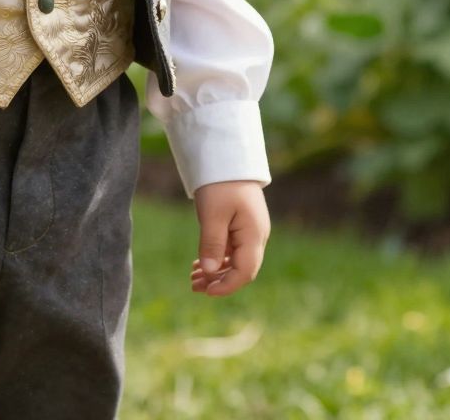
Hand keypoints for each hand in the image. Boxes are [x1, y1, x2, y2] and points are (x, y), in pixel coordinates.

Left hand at [188, 180, 268, 295]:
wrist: (227, 158)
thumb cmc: (220, 185)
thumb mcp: (212, 215)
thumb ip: (211, 244)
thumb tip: (208, 272)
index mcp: (254, 235)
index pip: (245, 272)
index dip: (226, 286)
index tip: (205, 291)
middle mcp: (257, 236)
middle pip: (241, 270)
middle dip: (218, 281)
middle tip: (193, 286)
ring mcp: (250, 232)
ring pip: (236, 262)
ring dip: (216, 272)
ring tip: (192, 278)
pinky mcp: (242, 227)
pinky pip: (232, 251)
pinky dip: (217, 259)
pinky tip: (199, 264)